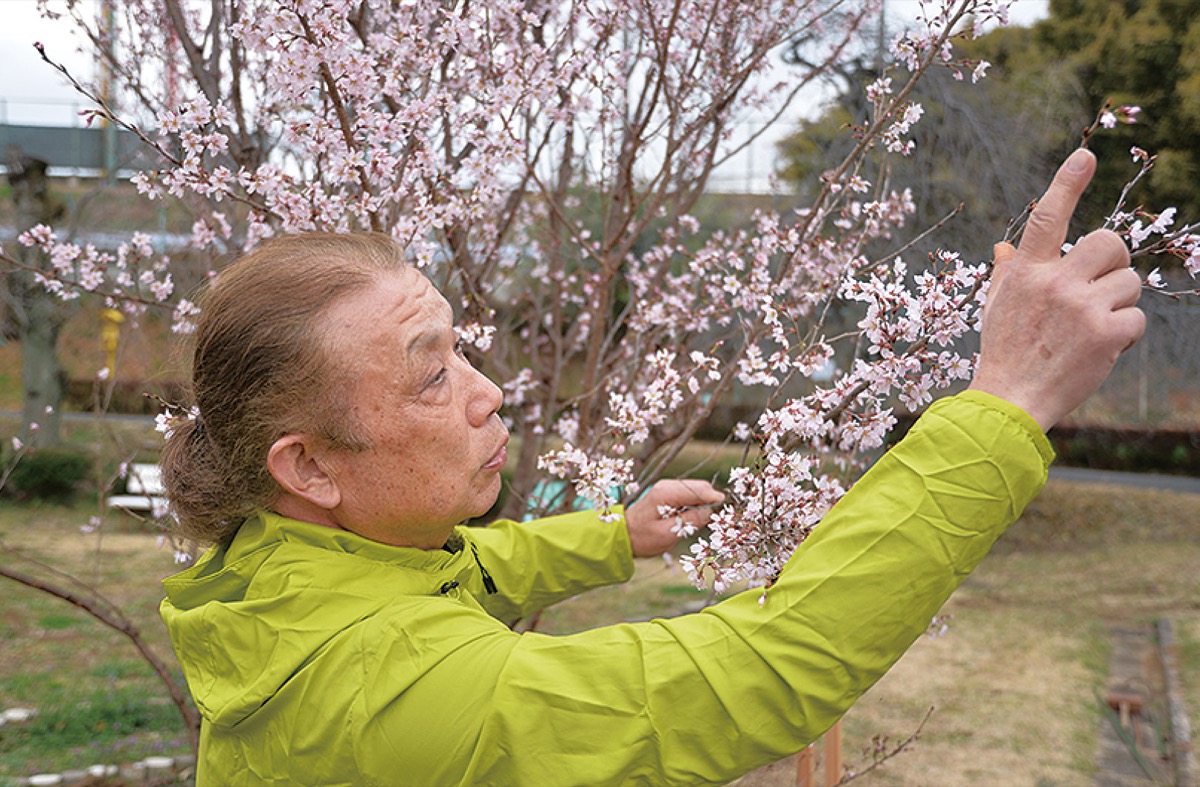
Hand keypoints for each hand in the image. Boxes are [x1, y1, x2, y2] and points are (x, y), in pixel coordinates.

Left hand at [625, 479, 724, 556]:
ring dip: (704, 504)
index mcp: (666, 493)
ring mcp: (669, 488)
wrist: (625, 535)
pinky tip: (693, 518)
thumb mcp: (667, 534)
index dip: (715, 501)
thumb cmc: (642, 537)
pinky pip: (691, 495)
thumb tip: (711, 511)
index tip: (724, 515)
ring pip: (698, 490)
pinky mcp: (671, 493)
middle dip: (711, 502)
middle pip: (701, 487)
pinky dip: (697, 505)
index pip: (700, 490)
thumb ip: (689, 521)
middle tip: (715, 522)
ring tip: (702, 522)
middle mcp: (668, 485)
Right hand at [968, 148, 1144, 430]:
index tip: (1084, 156)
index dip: (1066, 184)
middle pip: (1109, 242)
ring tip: (1092, 328)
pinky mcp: (1106, 334)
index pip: (1047, 218)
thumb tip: (1004, 247)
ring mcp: (1081, 308)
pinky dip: (1125, 335)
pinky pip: (1136, 318)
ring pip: (1129, 282)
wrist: (1010, 400)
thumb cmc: (1002, 351)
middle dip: (1113, 263)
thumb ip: (1007, 272)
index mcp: (1026, 272)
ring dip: (1119, 303)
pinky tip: (1101, 349)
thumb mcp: (995, 306)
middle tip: (1099, 287)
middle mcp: (1055, 283)